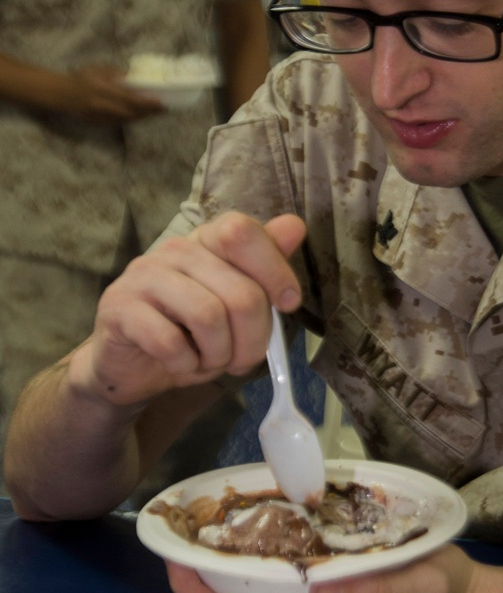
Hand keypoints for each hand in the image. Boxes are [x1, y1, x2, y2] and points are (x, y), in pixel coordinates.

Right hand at [59, 66, 165, 121]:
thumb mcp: (97, 69)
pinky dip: (133, 119)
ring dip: (143, 117)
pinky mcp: (98, 123)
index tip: (160, 101)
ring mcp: (98, 116)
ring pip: (126, 119)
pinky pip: (120, 123)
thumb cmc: (81, 78)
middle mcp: (100, 104)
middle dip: (148, 112)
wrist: (61, 94)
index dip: (146, 102)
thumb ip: (115, 73)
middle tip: (164, 108)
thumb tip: (133, 77)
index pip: (128, 98)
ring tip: (156, 112)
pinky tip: (142, 116)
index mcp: (100, 88)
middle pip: (130, 112)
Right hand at [67, 210, 306, 408]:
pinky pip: (170, 342)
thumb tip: (294, 227)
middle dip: (253, 339)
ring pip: (208, 317)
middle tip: (242, 359)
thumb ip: (263, 268)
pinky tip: (181, 364)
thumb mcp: (235, 304)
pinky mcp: (118, 307)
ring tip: (211, 361)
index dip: (274, 269)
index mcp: (205, 241)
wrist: (131, 366)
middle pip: (240, 292)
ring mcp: (143, 276)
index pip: (242, 232)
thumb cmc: (189, 333)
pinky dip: (186, 364)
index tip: (288, 304)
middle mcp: (174, 250)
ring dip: (219, 354)